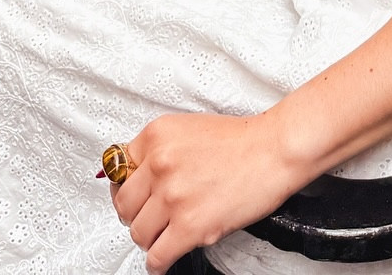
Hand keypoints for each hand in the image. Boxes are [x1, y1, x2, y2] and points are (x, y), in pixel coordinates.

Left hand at [110, 112, 301, 272]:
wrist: (273, 151)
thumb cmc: (241, 141)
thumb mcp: (189, 129)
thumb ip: (161, 150)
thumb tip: (139, 176)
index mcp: (157, 135)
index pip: (117, 169)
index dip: (127, 187)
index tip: (133, 197)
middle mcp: (160, 163)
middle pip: (124, 205)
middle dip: (137, 214)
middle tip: (150, 217)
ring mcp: (172, 196)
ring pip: (139, 233)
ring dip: (150, 238)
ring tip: (164, 235)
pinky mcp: (189, 226)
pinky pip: (157, 256)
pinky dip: (158, 263)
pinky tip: (165, 257)